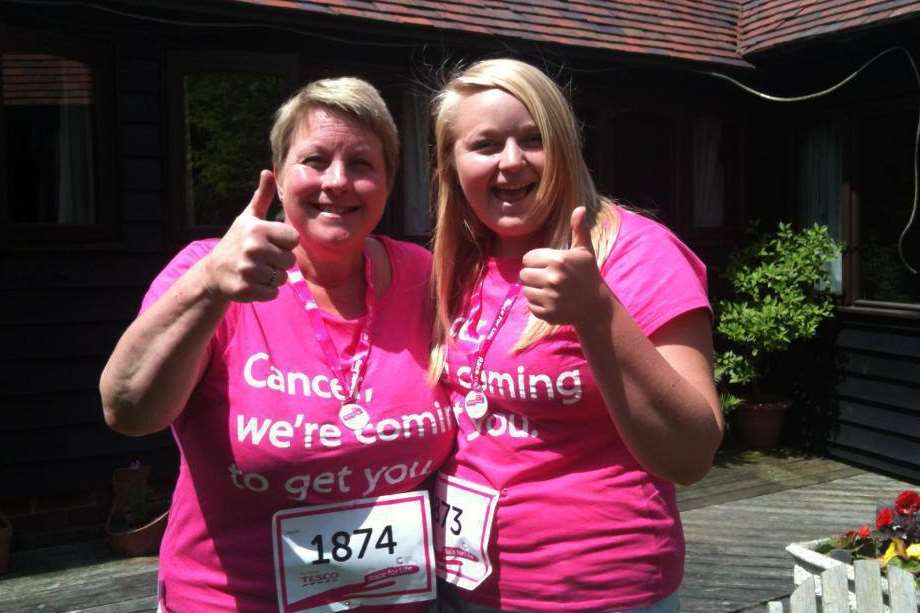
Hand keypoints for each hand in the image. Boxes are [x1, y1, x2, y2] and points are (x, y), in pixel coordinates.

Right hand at [201, 170, 299, 302]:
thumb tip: (268, 171)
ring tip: (257, 270)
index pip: (294, 240)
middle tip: (262, 258)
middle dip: (280, 261)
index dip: (285, 243)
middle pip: (290, 260)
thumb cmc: (237, 241)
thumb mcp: (248, 218)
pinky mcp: (246, 289)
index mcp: (258, 229)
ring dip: (274, 277)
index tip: (270, 242)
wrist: (214, 272)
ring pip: (283, 278)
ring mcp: (249, 270)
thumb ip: (262, 197)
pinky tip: (253, 282)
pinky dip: (266, 291)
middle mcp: (253, 248)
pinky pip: (273, 293)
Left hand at [519, 206, 607, 326]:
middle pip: (523, 275)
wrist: (596, 305)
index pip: (528, 258)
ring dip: (534, 290)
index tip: (548, 265)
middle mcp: (552, 278)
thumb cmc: (588, 274)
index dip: (535, 261)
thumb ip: (579, 229)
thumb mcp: (584, 251)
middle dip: (533, 276)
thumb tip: (580, 208)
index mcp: (558, 260)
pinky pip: (530, 306)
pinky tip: (551, 302)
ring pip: (525, 290)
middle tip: (547, 278)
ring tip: (550, 290)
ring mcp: (549, 298)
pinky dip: (537, 305)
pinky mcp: (547, 313)